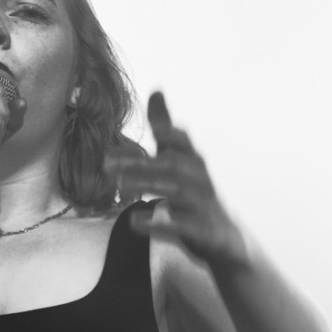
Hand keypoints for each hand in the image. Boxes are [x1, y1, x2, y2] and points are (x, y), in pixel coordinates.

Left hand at [106, 92, 249, 266]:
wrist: (225, 240)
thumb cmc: (197, 195)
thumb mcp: (182, 161)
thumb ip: (166, 131)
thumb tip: (156, 91)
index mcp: (193, 162)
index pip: (182, 142)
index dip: (169, 132)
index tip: (152, 127)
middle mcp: (201, 180)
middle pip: (173, 166)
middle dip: (140, 163)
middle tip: (106, 163)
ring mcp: (204, 206)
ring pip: (178, 192)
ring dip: (148, 186)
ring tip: (120, 186)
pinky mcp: (203, 231)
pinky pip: (182, 227)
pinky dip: (159, 224)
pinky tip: (135, 222)